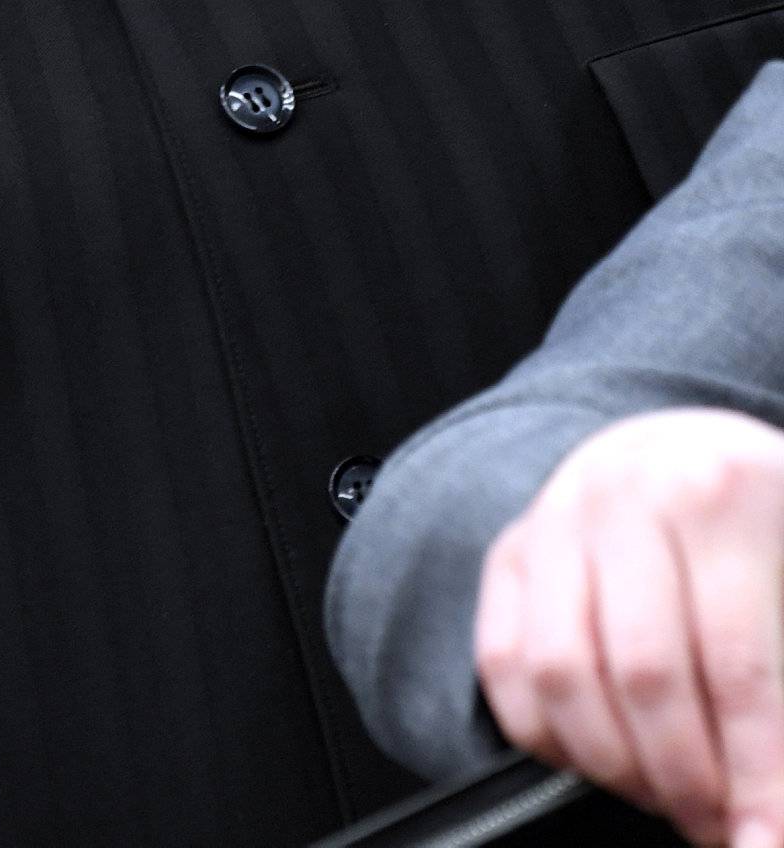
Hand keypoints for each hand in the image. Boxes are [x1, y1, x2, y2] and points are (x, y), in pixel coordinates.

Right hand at [474, 409, 783, 847]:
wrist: (686, 450)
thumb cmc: (760, 523)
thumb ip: (781, 671)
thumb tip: (777, 800)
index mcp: (718, 492)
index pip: (737, 667)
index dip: (755, 775)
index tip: (765, 841)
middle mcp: (622, 494)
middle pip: (643, 679)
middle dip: (687, 783)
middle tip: (720, 824)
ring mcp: (552, 518)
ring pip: (561, 677)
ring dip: (617, 769)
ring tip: (667, 794)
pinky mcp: (507, 549)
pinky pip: (503, 666)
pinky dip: (548, 737)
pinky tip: (605, 756)